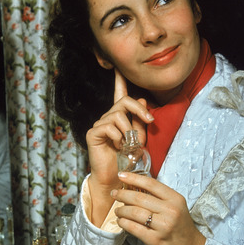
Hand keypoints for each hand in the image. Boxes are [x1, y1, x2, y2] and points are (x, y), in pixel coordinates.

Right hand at [86, 69, 153, 224]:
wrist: (117, 177)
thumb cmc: (128, 158)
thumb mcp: (140, 137)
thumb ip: (141, 119)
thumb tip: (141, 99)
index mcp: (119, 116)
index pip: (119, 94)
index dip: (119, 80)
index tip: (117, 66)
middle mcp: (107, 117)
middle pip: (124, 101)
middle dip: (139, 110)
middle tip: (150, 122)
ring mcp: (99, 124)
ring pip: (118, 115)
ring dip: (128, 130)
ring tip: (128, 145)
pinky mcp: (93, 133)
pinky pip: (109, 126)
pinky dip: (118, 137)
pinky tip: (117, 147)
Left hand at [112, 172, 205, 244]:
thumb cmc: (180, 226)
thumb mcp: (176, 206)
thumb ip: (159, 197)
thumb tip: (134, 186)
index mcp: (175, 199)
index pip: (151, 184)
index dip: (133, 178)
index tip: (121, 175)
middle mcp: (170, 211)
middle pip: (139, 198)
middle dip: (122, 195)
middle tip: (114, 194)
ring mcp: (163, 226)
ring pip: (134, 212)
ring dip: (121, 210)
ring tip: (118, 211)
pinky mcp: (155, 240)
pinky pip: (134, 228)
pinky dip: (124, 223)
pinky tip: (121, 221)